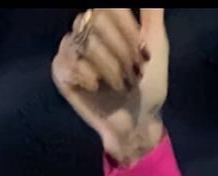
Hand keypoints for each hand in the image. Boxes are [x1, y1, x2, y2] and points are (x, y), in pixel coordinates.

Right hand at [51, 8, 167, 163]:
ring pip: (87, 44)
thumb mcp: (156, 46)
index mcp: (105, 20)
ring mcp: (69, 49)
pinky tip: (99, 89)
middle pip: (97, 22)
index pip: (106, 7)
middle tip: (134, 74)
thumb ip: (151, 14)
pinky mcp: (61, 71)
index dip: (126, 28)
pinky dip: (93, 79)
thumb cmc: (149, 85)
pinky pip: (72, 64)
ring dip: (113, 69)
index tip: (144, 54)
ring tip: (122, 85)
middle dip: (123, 52)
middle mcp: (84, 29)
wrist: (140, 122)